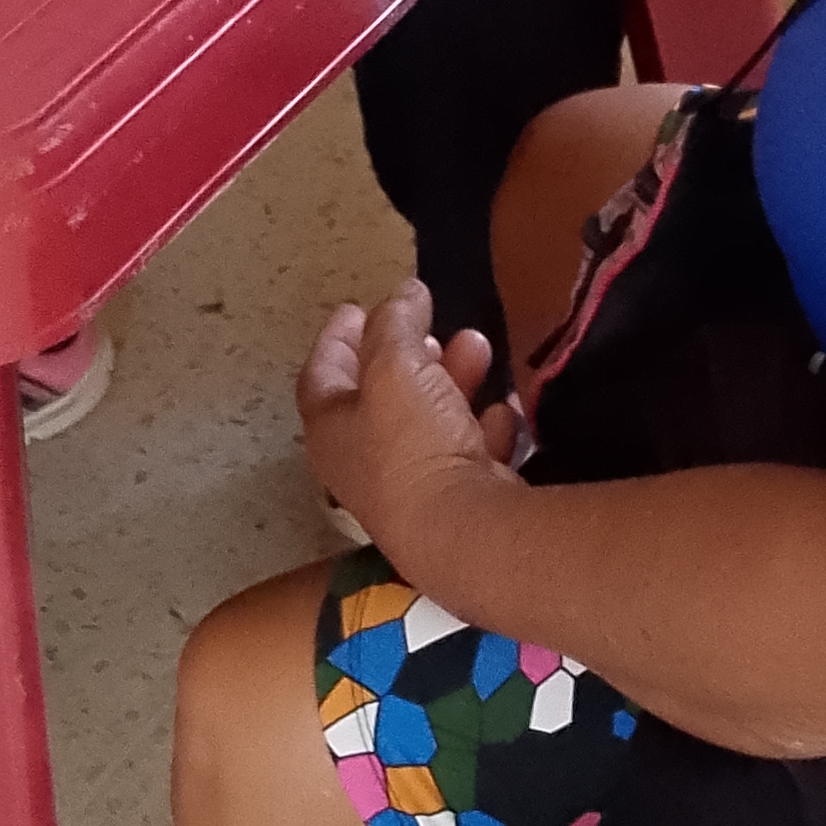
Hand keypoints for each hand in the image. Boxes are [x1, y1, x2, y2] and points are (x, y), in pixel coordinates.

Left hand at [298, 284, 520, 560]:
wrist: (464, 531)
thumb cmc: (412, 443)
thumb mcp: (396, 365)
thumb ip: (396, 323)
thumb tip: (403, 294)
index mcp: (331, 430)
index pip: (322, 374)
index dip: (337, 337)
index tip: (357, 307)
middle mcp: (363, 463)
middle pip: (381, 396)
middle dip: (408, 354)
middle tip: (427, 329)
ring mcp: (410, 488)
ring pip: (430, 419)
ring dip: (452, 380)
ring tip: (478, 347)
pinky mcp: (455, 505)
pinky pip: (469, 452)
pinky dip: (483, 426)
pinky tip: (502, 410)